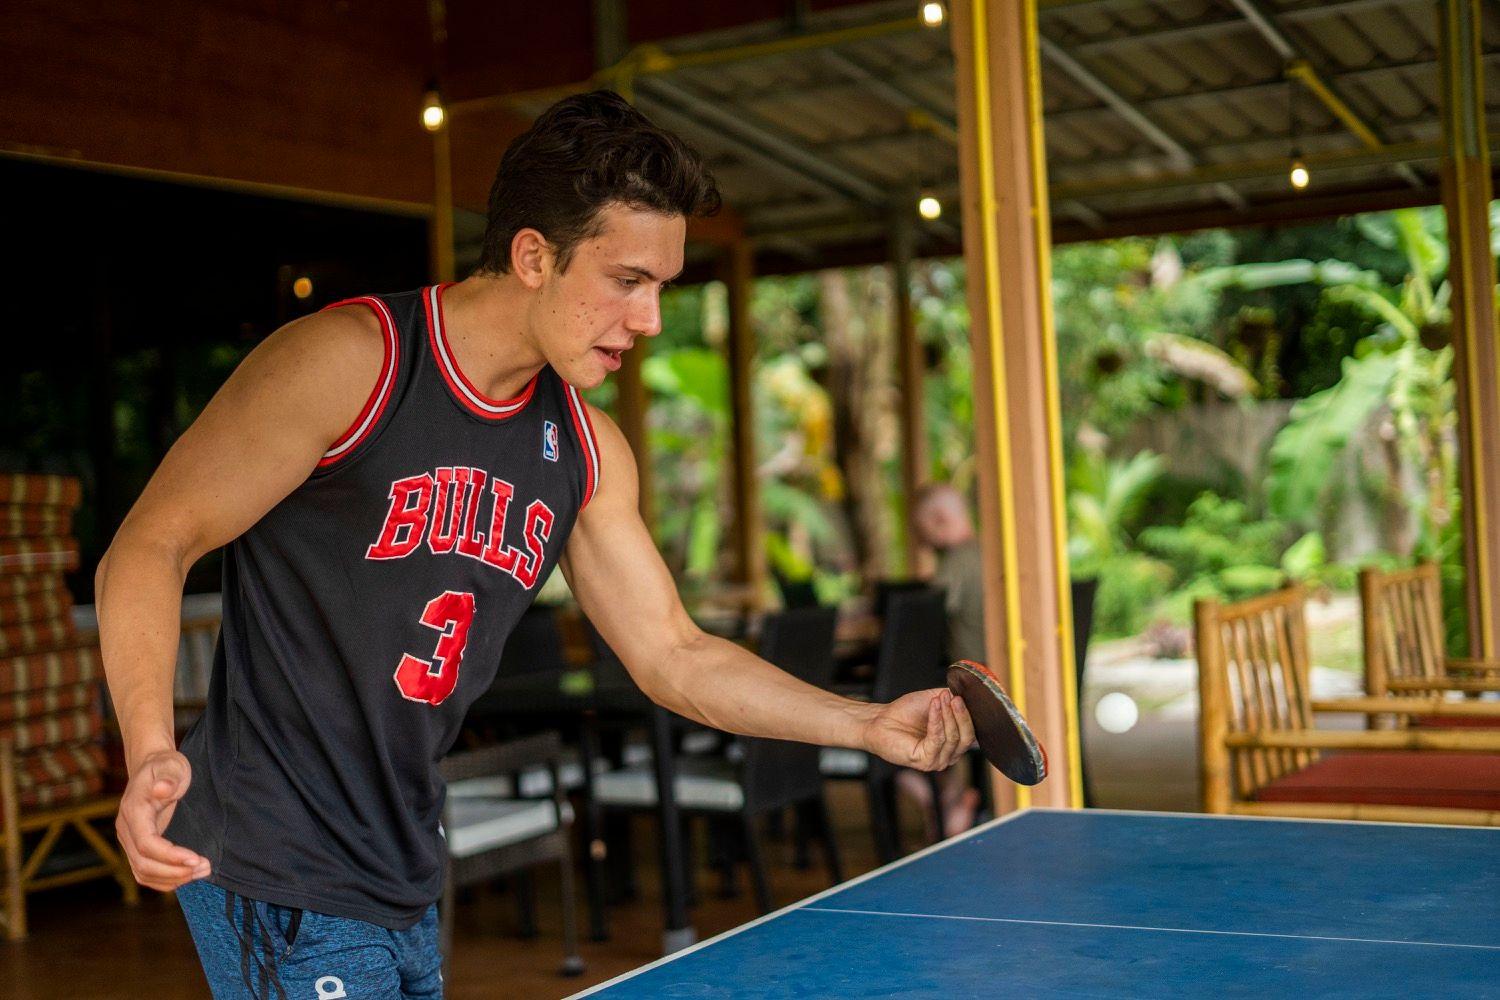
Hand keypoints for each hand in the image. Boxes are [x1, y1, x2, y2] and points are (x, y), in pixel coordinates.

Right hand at [115, 749, 210, 891]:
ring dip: (172, 879)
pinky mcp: (137, 847)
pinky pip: (145, 872)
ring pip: (143, 872)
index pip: (146, 844)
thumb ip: (169, 777)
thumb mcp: (171, 765)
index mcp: (134, 811)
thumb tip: (164, 789)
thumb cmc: (165, 766)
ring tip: (201, 873)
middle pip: (144, 864)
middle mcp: (127, 830)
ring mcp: (130, 841)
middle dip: (174, 872)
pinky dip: (165, 880)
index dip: (169, 856)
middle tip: (204, 868)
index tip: (195, 858)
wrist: (153, 767)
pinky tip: (186, 876)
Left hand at [862, 688, 974, 771]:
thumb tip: (967, 692)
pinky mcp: (925, 762)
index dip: (969, 713)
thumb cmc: (905, 712)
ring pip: (953, 738)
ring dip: (947, 716)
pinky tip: (934, 707)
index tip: (962, 695)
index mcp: (954, 744)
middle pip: (966, 737)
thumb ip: (951, 697)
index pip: (972, 732)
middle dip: (961, 715)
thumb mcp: (934, 700)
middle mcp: (949, 755)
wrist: (881, 720)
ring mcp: (938, 761)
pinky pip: (937, 740)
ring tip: (940, 699)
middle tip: (954, 698)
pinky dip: (937, 721)